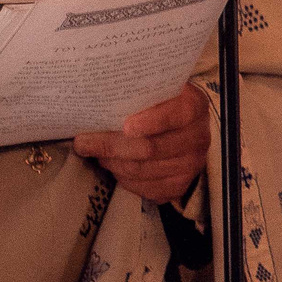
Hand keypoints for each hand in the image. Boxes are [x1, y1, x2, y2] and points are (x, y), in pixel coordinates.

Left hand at [73, 83, 208, 203]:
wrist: (184, 131)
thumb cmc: (161, 106)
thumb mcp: (157, 92)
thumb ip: (137, 94)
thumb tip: (94, 99)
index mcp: (194, 107)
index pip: (176, 115)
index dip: (152, 121)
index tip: (126, 125)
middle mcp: (198, 137)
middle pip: (150, 148)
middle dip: (111, 146)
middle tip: (83, 142)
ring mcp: (190, 165)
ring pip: (141, 170)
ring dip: (112, 163)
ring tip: (96, 153)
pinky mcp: (179, 186)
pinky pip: (144, 188)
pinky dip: (123, 179)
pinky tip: (114, 167)